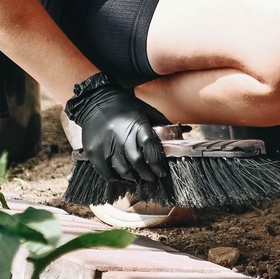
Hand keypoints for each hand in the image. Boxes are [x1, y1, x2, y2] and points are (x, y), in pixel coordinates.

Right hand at [67, 75, 168, 199]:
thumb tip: (185, 131)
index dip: (158, 164)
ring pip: (122, 170)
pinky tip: (121, 176)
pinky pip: (106, 172)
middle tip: (151, 178)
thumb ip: (163, 123)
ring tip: (137, 177)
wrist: (96, 100)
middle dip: (147, 174)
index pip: (151, 149)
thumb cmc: (126, 107)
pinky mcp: (93, 151)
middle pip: (137, 162)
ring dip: (132, 177)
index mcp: (137, 125)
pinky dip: (115, 178)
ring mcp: (105, 144)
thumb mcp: (146, 111)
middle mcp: (121, 135)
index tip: (162, 172)